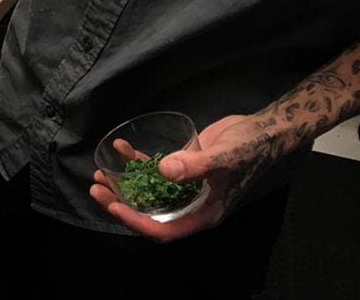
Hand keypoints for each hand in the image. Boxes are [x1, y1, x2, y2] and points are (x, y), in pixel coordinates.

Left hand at [90, 114, 285, 242]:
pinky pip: (153, 170)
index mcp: (202, 213)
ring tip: (99, 173)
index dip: (137, 221)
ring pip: (147, 192)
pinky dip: (136, 161)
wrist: (262, 131)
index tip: (114, 206)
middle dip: (121, 203)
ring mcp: (185, 187)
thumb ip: (196, 166)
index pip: (164, 229)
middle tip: (96, 189)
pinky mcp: (181, 168)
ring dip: (123, 184)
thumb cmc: (249, 149)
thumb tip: (164, 171)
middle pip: (149, 212)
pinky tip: (120, 147)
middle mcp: (190, 204)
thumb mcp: (224, 158)